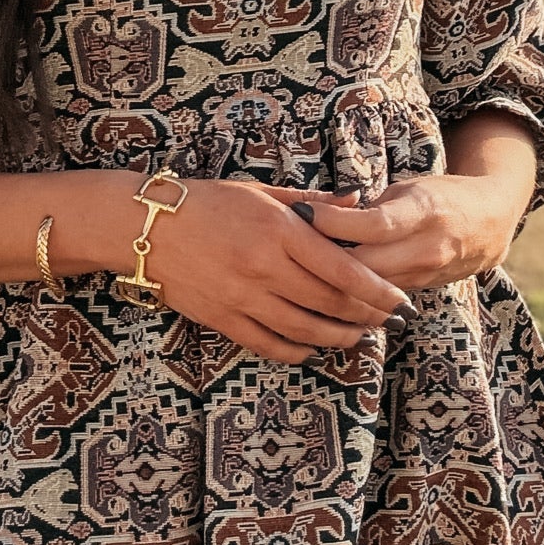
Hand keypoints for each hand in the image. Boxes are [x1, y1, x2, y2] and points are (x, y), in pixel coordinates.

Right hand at [137, 178, 413, 364]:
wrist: (145, 228)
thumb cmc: (205, 202)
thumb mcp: (261, 192)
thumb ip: (312, 203)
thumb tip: (358, 202)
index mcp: (278, 231)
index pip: (342, 269)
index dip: (377, 291)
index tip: (398, 300)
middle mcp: (264, 268)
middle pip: (330, 303)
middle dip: (366, 316)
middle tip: (387, 321)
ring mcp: (242, 298)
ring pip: (305, 331)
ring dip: (339, 338)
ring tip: (358, 337)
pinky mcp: (223, 320)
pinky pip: (269, 345)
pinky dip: (297, 352)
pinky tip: (313, 348)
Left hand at [256, 172, 527, 293]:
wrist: (488, 224)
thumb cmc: (438, 196)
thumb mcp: (405, 190)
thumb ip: (367, 207)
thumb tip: (320, 215)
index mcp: (422, 211)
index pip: (370, 225)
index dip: (332, 222)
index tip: (299, 215)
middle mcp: (427, 247)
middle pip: (364, 266)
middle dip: (323, 261)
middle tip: (285, 251)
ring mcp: (426, 275)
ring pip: (368, 289)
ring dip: (333, 284)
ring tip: (295, 272)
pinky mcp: (421, 292)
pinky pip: (378, 300)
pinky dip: (351, 296)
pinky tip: (322, 291)